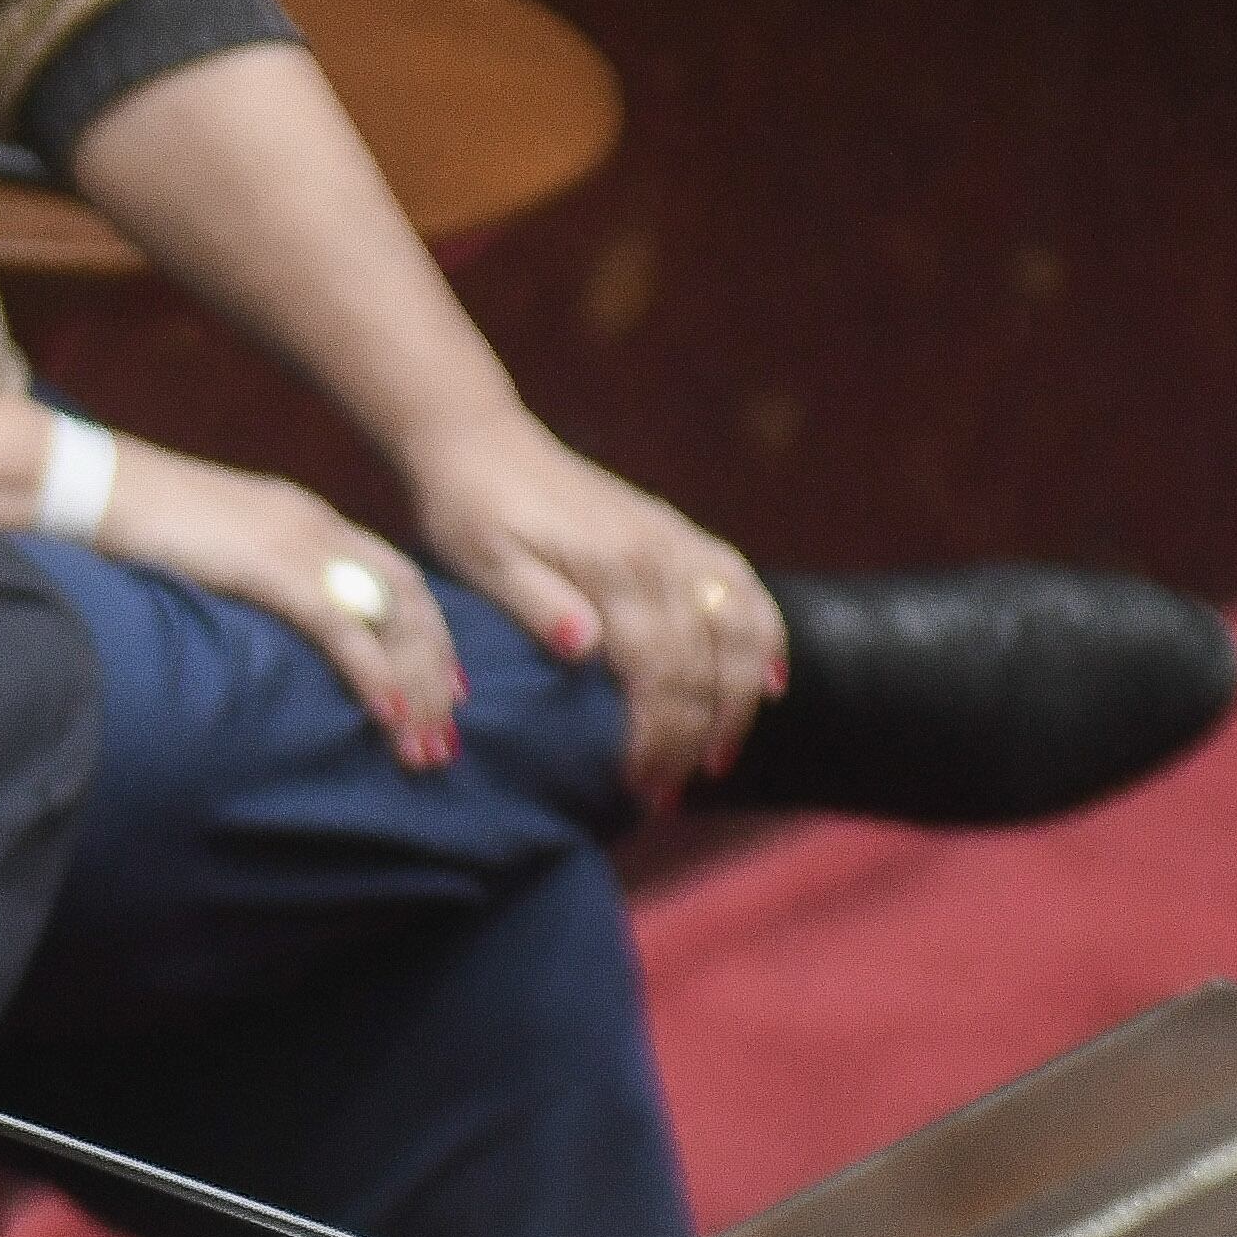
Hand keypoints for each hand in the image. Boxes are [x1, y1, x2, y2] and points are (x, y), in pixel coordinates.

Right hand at [88, 439, 465, 769]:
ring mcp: (299, 545)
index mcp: (307, 519)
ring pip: (388, 620)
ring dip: (413, 689)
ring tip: (423, 748)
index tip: (444, 688)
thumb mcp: (218, 546)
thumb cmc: (139, 521)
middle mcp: (318, 528)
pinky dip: (373, 674)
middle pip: (409, 602)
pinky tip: (387, 716)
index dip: (427, 636)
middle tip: (443, 735)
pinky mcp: (273, 568)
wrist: (98, 486)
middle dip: (433, 674)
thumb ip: (256, 574)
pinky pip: (342, 628)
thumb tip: (271, 620)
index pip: (395, 577)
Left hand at [406, 416, 780, 801]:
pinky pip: (743, 587)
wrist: (478, 441)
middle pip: (704, 663)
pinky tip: (767, 684)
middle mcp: (660, 553)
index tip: (638, 786)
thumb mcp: (483, 559)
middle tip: (663, 795)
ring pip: (741, 628)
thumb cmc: (469, 509)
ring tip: (716, 758)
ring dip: (738, 700)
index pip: (659, 672)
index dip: (657, 737)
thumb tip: (586, 649)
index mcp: (614, 567)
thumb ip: (535, 603)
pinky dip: (765, 638)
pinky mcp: (677, 533)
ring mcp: (676, 541)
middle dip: (692, 737)